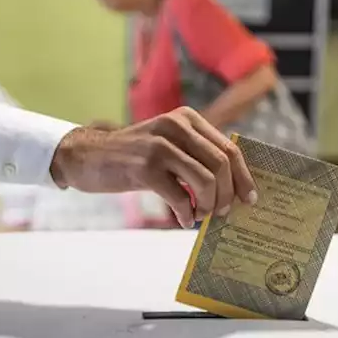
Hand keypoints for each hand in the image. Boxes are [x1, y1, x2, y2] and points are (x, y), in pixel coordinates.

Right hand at [50, 107, 257, 228]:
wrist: (87, 156)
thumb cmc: (132, 157)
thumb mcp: (167, 145)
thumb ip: (196, 155)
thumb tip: (232, 186)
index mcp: (186, 119)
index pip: (228, 148)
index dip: (243, 177)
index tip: (249, 199)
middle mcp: (175, 126)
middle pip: (221, 165)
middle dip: (227, 194)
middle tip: (221, 213)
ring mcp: (160, 146)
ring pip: (205, 180)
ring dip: (208, 205)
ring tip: (199, 215)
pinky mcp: (145, 168)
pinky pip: (179, 197)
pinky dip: (185, 213)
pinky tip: (181, 219)